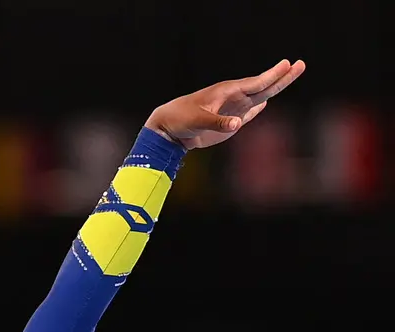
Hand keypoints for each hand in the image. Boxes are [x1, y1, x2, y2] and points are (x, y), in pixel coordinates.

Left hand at [145, 59, 305, 149]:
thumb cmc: (180, 119)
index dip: (273, 75)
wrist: (168, 129)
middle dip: (282, 77)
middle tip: (301, 64)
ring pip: (259, 98)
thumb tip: (237, 124)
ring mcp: (232, 109)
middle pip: (263, 86)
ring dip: (275, 88)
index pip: (255, 83)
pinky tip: (266, 102)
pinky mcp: (228, 122)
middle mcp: (233, 98)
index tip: (288, 65)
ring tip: (291, 75)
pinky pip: (248, 113)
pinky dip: (258, 108)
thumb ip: (217, 123)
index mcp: (227, 92)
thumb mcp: (197, 121)